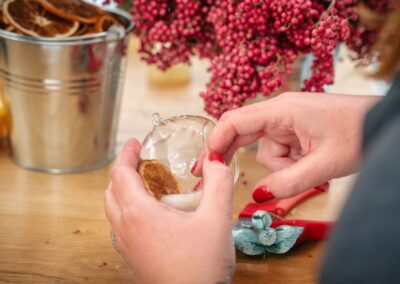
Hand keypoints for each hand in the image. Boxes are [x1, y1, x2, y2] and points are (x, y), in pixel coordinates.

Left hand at [104, 140, 234, 283]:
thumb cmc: (202, 267)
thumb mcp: (217, 219)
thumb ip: (218, 183)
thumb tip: (215, 160)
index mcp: (139, 213)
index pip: (121, 174)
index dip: (126, 154)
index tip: (135, 143)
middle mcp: (126, 228)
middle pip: (111, 190)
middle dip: (123, 171)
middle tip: (141, 161)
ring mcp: (127, 246)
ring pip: (113, 209)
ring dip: (124, 191)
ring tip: (148, 185)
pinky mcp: (133, 259)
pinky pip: (121, 226)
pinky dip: (129, 210)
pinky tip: (153, 215)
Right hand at [194, 92, 378, 199]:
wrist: (380, 124)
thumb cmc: (357, 135)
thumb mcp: (324, 164)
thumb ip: (288, 182)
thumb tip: (258, 194)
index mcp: (282, 110)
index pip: (236, 121)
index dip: (215, 140)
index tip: (204, 163)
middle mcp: (279, 111)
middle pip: (240, 132)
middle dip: (225, 153)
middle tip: (203, 173)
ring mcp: (286, 120)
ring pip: (265, 149)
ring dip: (281, 166)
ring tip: (310, 169)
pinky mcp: (293, 130)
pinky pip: (279, 150)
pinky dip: (289, 163)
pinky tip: (309, 163)